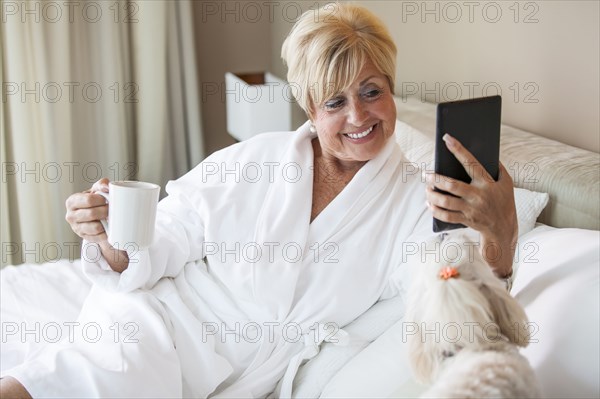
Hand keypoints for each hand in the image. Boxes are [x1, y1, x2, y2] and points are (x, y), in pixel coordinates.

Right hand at [65, 178, 109, 242]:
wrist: (93, 214)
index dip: (101, 199)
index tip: (106, 199)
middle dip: (105, 211)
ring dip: (106, 223)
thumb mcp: (95, 190)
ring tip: (110, 217)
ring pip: (95, 227)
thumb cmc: (94, 200)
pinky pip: (98, 237)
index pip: (89, 200)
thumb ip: (101, 185)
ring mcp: (77, 228)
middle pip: (92, 214)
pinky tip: (109, 227)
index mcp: (72, 201)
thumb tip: (106, 186)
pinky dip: (106, 233)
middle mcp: (71, 215)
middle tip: (111, 209)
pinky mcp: (85, 237)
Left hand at [425, 134, 516, 276]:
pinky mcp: (466, 219)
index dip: (459, 150)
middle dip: (436, 179)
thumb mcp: (506, 183)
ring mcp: (471, 209)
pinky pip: (447, 216)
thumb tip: (488, 152)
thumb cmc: (504, 201)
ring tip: (426, 189)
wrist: (504, 228)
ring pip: (446, 202)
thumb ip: (498, 168)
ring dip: (432, 195)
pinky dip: (435, 210)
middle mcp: (478, 196)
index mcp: (487, 183)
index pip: (471, 163)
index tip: (447, 139)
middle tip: (426, 174)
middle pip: (452, 185)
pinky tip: (429, 204)